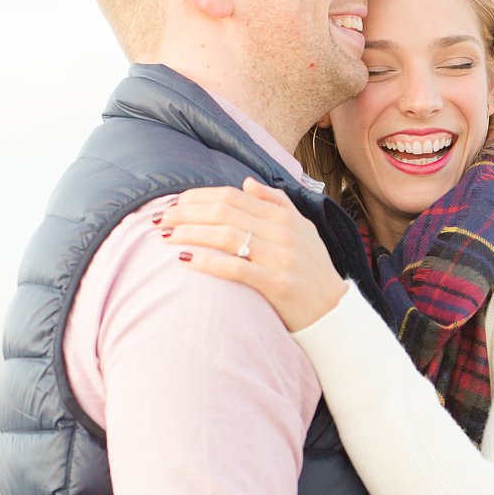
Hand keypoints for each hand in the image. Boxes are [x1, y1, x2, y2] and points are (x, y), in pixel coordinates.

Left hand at [159, 178, 348, 331]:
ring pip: (225, 235)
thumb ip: (276, 203)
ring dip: (191, 234)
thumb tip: (246, 182)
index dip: (197, 198)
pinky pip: (235, 268)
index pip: (232, 196)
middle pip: (224, 212)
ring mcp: (280, 256)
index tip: (173, 204)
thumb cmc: (313, 270)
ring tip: (166, 238)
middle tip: (159, 220)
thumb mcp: (302, 229)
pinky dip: (208, 262)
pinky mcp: (276, 283)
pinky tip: (185, 260)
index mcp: (284, 215)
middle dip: (186, 213)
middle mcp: (282, 231)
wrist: (334, 312)